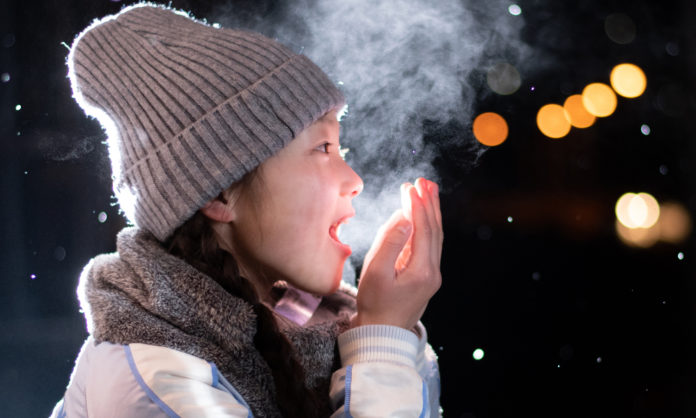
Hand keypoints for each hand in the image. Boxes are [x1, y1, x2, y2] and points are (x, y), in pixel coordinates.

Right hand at [353, 178, 442, 330]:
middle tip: (423, 181)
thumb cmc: (374, 305)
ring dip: (431, 213)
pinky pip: (429, 246)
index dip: (418, 205)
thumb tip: (404, 217)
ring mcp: (431, 275)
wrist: (381, 335)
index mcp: (422, 270)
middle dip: (429, 203)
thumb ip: (390, 242)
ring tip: (427, 191)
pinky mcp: (425, 278)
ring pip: (435, 237)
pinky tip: (421, 217)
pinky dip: (427, 227)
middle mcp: (432, 272)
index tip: (411, 186)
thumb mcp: (376, 273)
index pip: (424, 229)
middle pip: (435, 230)